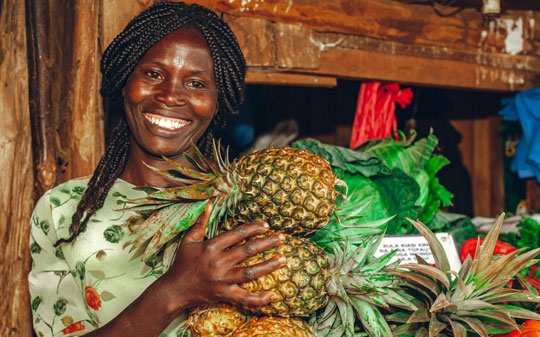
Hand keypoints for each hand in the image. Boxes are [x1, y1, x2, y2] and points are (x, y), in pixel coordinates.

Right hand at [158, 202, 285, 313]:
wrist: (174, 289)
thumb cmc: (182, 263)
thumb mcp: (189, 240)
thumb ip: (200, 222)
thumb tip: (209, 204)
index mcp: (211, 247)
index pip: (237, 234)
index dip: (253, 228)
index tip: (266, 225)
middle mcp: (218, 262)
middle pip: (248, 250)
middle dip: (267, 243)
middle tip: (282, 238)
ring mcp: (222, 279)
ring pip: (250, 272)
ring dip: (268, 265)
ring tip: (283, 259)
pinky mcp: (224, 294)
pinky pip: (244, 298)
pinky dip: (259, 299)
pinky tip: (273, 295)